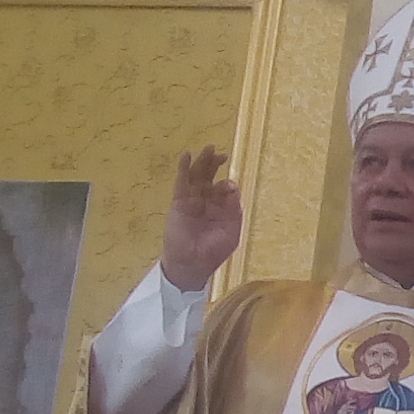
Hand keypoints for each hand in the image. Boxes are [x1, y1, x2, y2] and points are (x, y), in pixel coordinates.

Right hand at [161, 145, 243, 290]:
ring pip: (196, 177)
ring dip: (202, 162)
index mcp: (220, 209)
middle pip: (209, 178)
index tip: (230, 186)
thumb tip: (234, 189)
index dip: (228, 186)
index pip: (224, 190)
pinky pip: (181, 183)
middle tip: (221, 154)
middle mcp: (206, 202)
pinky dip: (183, 169)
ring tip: (208, 148)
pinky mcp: (179, 202)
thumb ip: (233, 210)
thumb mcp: (230, 231)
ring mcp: (191, 201)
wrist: (192, 264)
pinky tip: (186, 156)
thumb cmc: (213, 252)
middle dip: (215, 165)